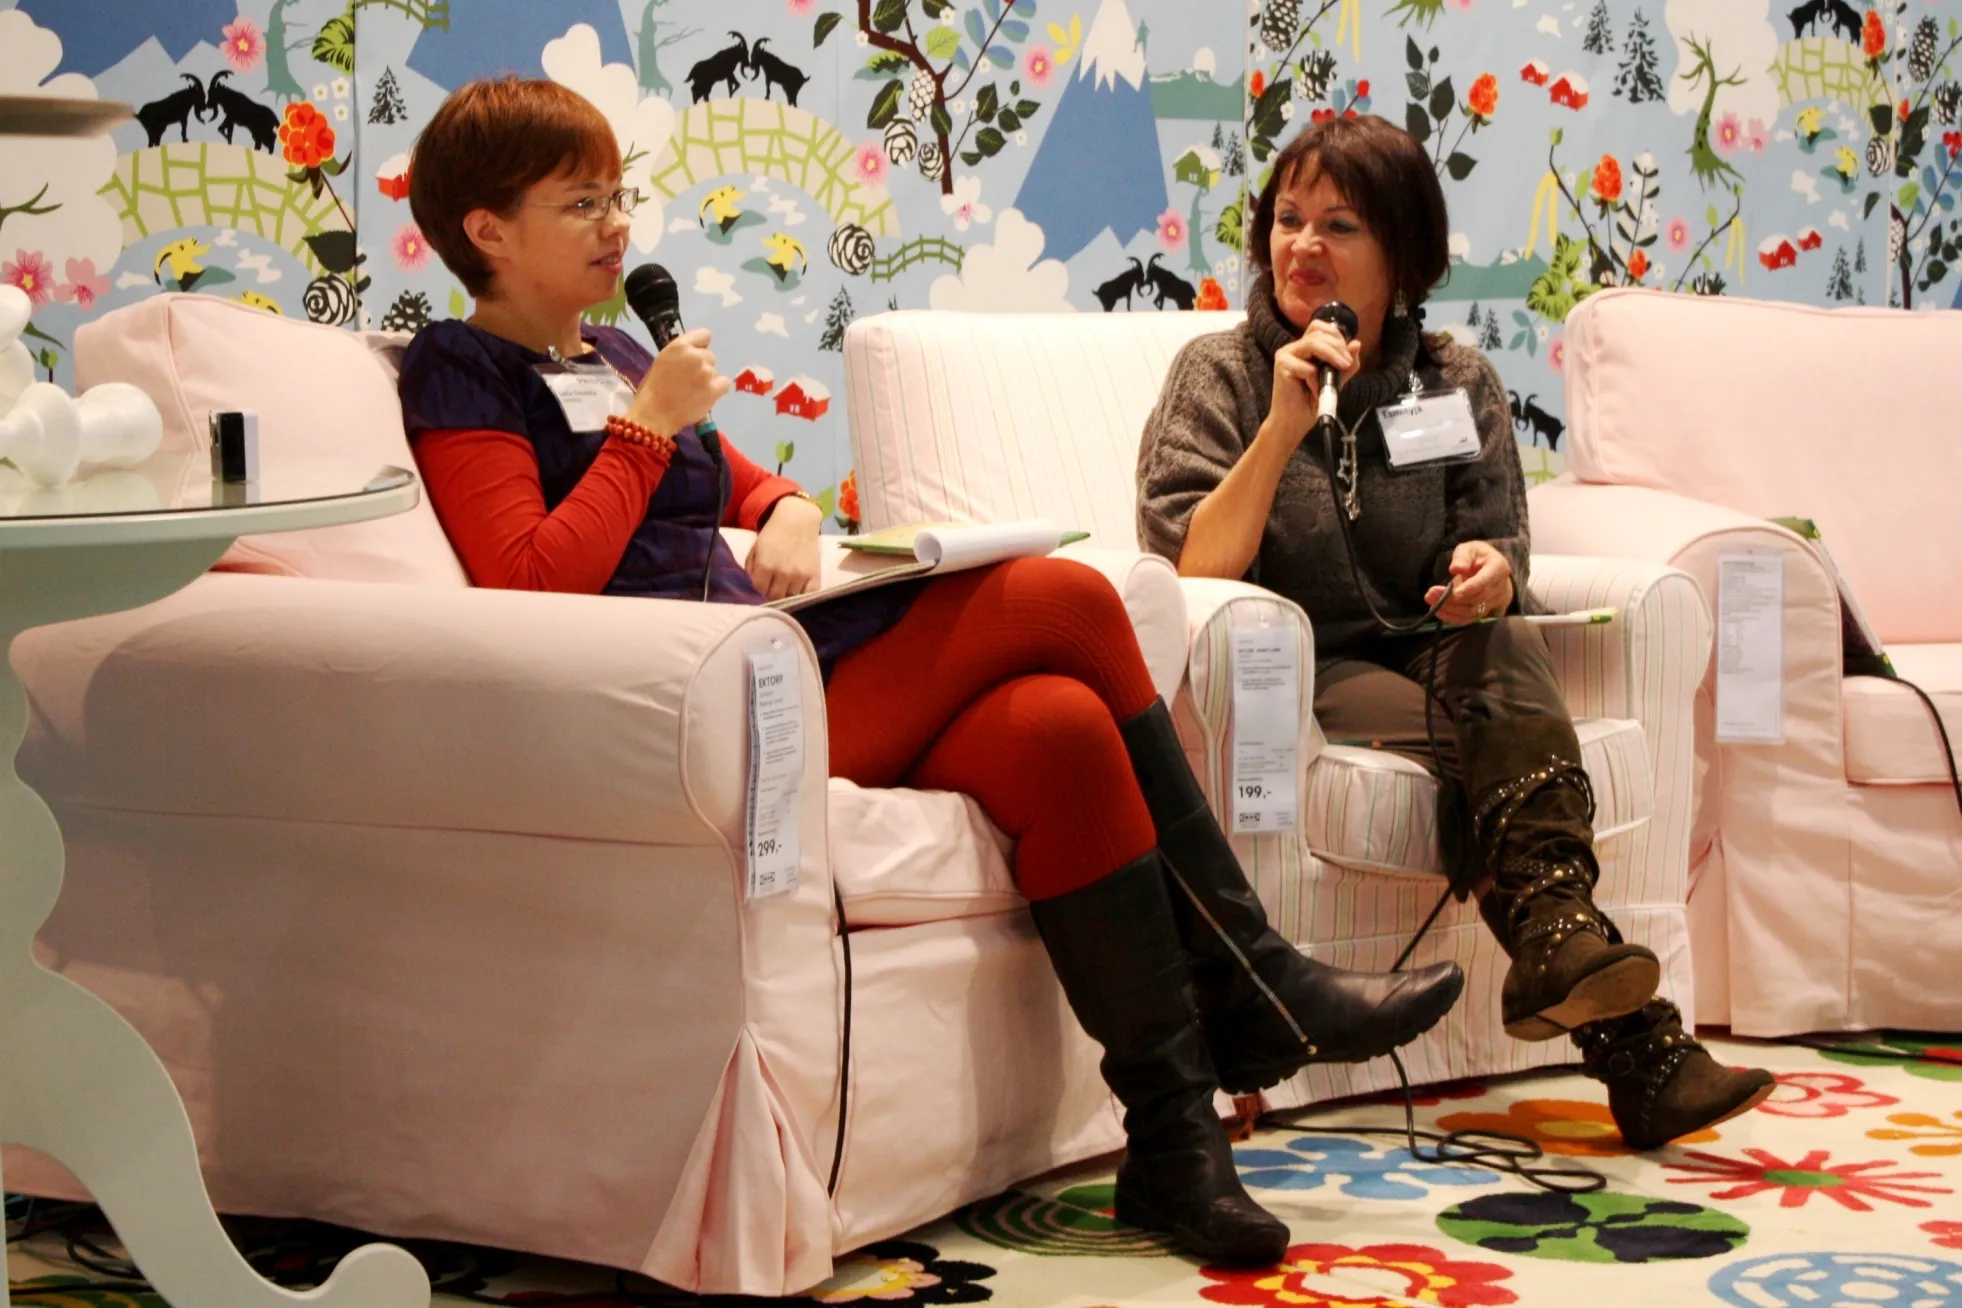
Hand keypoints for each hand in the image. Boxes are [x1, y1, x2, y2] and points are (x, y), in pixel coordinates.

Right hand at [628, 327, 730, 437]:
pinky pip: (724, 384)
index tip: (694, 358)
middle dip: (703, 366)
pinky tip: (706, 396)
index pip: (704, 335)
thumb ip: (681, 354)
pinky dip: (718, 390)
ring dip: (708, 380)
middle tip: (690, 381)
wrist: (654, 414)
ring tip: (693, 392)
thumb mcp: (663, 361)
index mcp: (680, 346)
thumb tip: (695, 353)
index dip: (701, 347)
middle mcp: (695, 356)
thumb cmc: (653, 389)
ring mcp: (706, 373)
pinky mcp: (714, 390)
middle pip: (710, 356)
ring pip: (715, 372)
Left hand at [746, 495, 822, 599]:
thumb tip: (752, 588)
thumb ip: (751, 569)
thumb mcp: (755, 549)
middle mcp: (783, 573)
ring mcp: (800, 576)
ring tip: (786, 587)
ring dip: (787, 594)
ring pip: (790, 598)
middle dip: (771, 594)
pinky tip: (799, 589)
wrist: (798, 520)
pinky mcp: (814, 576)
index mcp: (765, 566)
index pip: (759, 590)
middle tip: (773, 587)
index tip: (762, 586)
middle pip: (774, 597)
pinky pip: (808, 595)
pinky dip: (803, 596)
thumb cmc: (774, 534)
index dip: (759, 590)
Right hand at [1263, 320, 1360, 450]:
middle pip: (1319, 333)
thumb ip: (1346, 363)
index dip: (1336, 336)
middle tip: (1346, 364)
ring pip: (1313, 344)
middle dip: (1338, 347)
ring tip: (1340, 371)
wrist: (1294, 422)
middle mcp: (1294, 348)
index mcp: (1304, 347)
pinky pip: (1307, 367)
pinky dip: (1316, 380)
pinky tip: (1316, 392)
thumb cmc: (1311, 401)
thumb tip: (1356, 344)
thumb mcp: (1336, 380)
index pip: (1320, 327)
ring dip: (1332, 357)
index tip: (1347, 354)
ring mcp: (1286, 355)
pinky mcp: (1281, 366)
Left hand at [1423, 541, 1513, 624]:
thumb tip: (1456, 569)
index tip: (1446, 591)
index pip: (1482, 583)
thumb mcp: (1469, 548)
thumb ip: (1462, 557)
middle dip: (1451, 599)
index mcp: (1498, 568)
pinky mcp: (1484, 612)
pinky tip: (1437, 610)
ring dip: (1449, 609)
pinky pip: (1468, 619)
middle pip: (1475, 600)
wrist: (1489, 569)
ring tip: (1431, 601)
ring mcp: (1493, 602)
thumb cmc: (1478, 556)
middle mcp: (1499, 588)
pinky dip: (1452, 617)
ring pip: (1471, 612)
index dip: (1465, 590)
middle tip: (1430, 594)